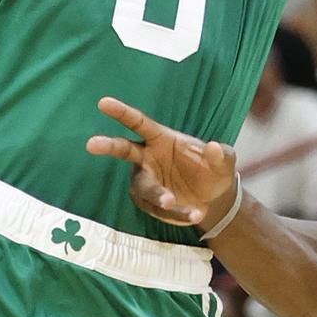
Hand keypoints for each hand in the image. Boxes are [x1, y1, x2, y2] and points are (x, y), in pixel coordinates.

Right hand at [86, 97, 236, 229]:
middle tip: (91, 144)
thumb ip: (221, 154)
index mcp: (161, 138)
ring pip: (143, 187)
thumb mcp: (224, 162)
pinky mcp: (151, 203)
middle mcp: (148, 158)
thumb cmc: (213, 170)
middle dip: (108, 146)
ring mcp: (148, 181)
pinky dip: (176, 213)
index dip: (121, 112)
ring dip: (156, 194)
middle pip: (124, 149)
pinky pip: (159, 209)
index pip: (138, 123)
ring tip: (171, 201)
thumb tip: (214, 147)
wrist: (214, 199)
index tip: (102, 103)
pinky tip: (194, 214)